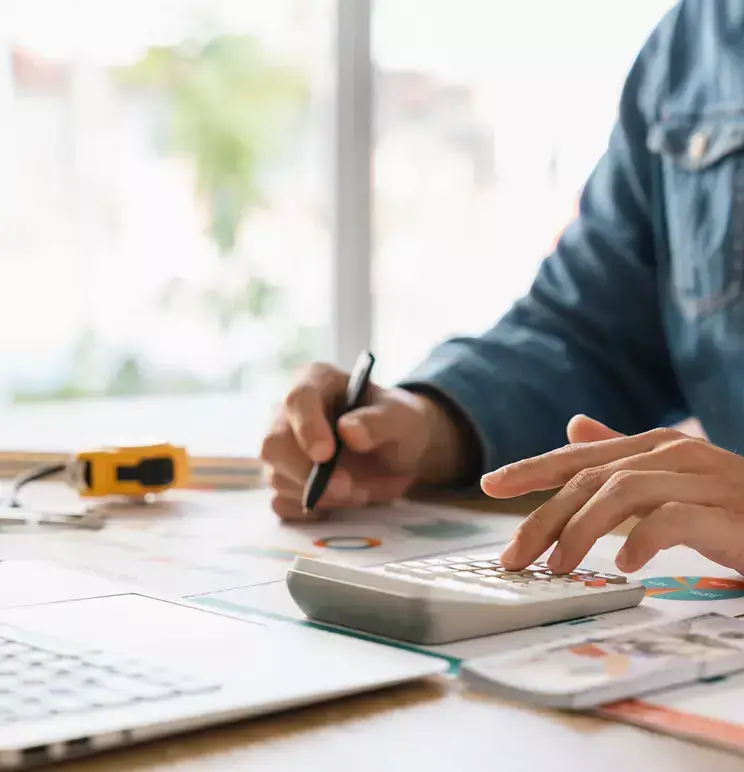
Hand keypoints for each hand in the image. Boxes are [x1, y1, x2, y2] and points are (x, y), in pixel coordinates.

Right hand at [261, 363, 469, 519]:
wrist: (399, 451)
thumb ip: (380, 421)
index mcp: (316, 381)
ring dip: (321, 494)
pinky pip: (282, 502)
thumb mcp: (402, 417)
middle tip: (350, 488)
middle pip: (274, 445)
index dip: (307, 428)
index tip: (325, 455)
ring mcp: (283, 449)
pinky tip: (339, 501)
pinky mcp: (285, 480)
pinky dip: (311, 510)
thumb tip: (349, 431)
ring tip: (361, 491)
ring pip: (278, 477)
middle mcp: (289, 413)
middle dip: (308, 473)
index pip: (297, 399)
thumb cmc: (397, 423)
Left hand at [481, 415, 743, 574]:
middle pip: (590, 478)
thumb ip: (622, 455)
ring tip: (558, 566)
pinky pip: (674, 519)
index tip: (488, 484)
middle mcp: (673, 454)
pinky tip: (622, 565)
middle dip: (544, 517)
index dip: (531, 468)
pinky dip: (642, 540)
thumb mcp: (671, 477)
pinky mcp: (729, 513)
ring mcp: (702, 480)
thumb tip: (573, 426)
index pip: (578, 456)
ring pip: (623, 492)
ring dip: (581, 530)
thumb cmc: (732, 504)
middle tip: (513, 556)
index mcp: (653, 446)